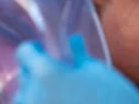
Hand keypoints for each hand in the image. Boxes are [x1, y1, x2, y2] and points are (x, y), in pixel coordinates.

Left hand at [14, 35, 138, 103]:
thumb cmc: (115, 98)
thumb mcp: (97, 71)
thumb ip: (77, 56)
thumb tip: (72, 41)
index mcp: (45, 73)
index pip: (24, 52)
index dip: (34, 50)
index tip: (43, 52)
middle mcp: (33, 96)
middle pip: (24, 76)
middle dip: (36, 73)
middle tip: (58, 77)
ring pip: (23, 99)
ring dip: (35, 95)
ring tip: (60, 96)